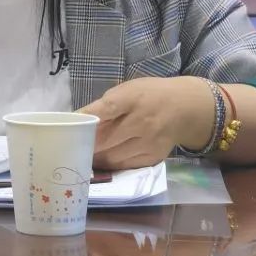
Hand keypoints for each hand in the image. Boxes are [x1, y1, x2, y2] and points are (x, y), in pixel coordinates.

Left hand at [81, 76, 214, 169]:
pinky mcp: (153, 158)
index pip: (105, 110)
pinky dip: (110, 164)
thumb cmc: (149, 95)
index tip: (70, 127)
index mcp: (132, 98)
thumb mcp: (128, 89)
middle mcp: (142, 122)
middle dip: (85, 145)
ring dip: (95, 158)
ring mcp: (148, 142)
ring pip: (112, 157)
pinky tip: (102, 160)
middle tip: (71, 147)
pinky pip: (124, 166)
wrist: (185, 108)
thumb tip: (79, 120)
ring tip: (84, 155)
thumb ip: (106, 104)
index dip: (85, 120)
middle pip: (105, 139)